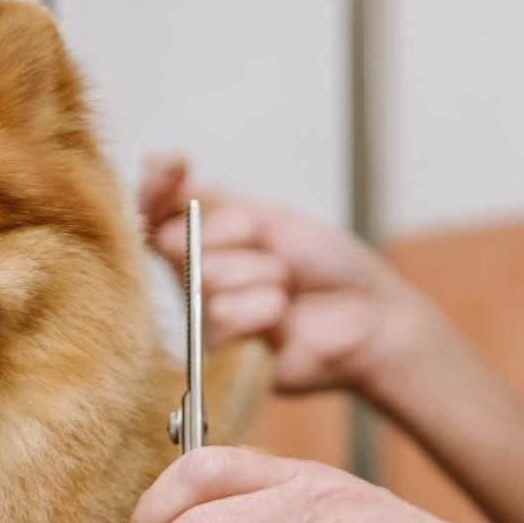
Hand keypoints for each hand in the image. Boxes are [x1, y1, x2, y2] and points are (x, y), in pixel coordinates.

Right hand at [140, 153, 453, 399]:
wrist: (372, 313)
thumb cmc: (327, 265)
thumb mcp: (269, 217)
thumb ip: (211, 201)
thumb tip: (154, 165)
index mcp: (201, 242)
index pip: (152, 209)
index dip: (154, 185)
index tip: (170, 164)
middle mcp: (193, 281)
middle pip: (178, 241)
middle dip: (239, 237)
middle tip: (278, 256)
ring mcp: (204, 319)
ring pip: (206, 279)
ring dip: (261, 275)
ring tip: (287, 289)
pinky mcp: (221, 357)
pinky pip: (223, 318)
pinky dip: (263, 309)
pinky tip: (284, 318)